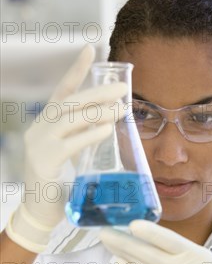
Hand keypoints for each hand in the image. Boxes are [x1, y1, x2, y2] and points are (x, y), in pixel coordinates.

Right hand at [6, 45, 126, 252]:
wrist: (38, 215)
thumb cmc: (57, 186)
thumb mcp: (68, 155)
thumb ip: (80, 137)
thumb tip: (107, 121)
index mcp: (44, 126)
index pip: (61, 92)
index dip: (76, 70)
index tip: (91, 48)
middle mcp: (38, 130)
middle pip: (69, 103)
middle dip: (97, 92)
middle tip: (122, 87)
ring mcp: (38, 145)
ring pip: (70, 120)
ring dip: (99, 111)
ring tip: (122, 107)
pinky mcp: (44, 163)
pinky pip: (70, 144)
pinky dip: (90, 134)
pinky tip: (107, 129)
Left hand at [100, 221, 211, 263]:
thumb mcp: (201, 258)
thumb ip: (176, 248)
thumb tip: (143, 235)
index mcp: (195, 255)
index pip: (171, 240)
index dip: (151, 233)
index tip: (132, 224)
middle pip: (150, 254)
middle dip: (124, 241)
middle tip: (105, 231)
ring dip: (122, 254)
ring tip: (107, 241)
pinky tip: (118, 263)